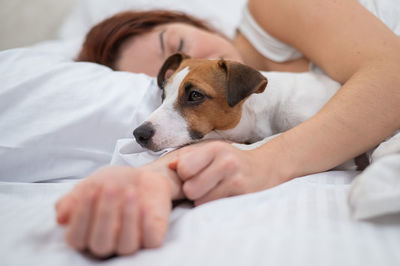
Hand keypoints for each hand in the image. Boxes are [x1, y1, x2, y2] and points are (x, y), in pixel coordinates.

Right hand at [55, 166, 171, 257]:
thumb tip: (61, 218)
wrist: (142, 175)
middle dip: (105, 215)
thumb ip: (72, 200)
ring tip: (130, 192)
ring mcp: (131, 243)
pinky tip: (144, 206)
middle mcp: (107, 244)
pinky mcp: (153, 238)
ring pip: (126, 246)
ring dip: (127, 218)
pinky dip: (147, 225)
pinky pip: (151, 242)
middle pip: (100, 245)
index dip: (81, 216)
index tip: (90, 190)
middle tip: (111, 188)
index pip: (76, 238)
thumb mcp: (89, 185)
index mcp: (87, 235)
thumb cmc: (113, 183)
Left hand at [169, 141, 283, 205]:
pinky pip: (215, 208)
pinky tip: (223, 197)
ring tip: (214, 191)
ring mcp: (237, 179)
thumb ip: (187, 157)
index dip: (184, 176)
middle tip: (204, 186)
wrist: (265, 168)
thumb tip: (169, 167)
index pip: (183, 168)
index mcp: (214, 148)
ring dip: (203, 200)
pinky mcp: (243, 195)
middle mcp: (226, 162)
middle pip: (190, 189)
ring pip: (201, 201)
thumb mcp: (210, 152)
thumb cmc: (229, 161)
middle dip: (193, 191)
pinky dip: (215, 206)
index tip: (193, 175)